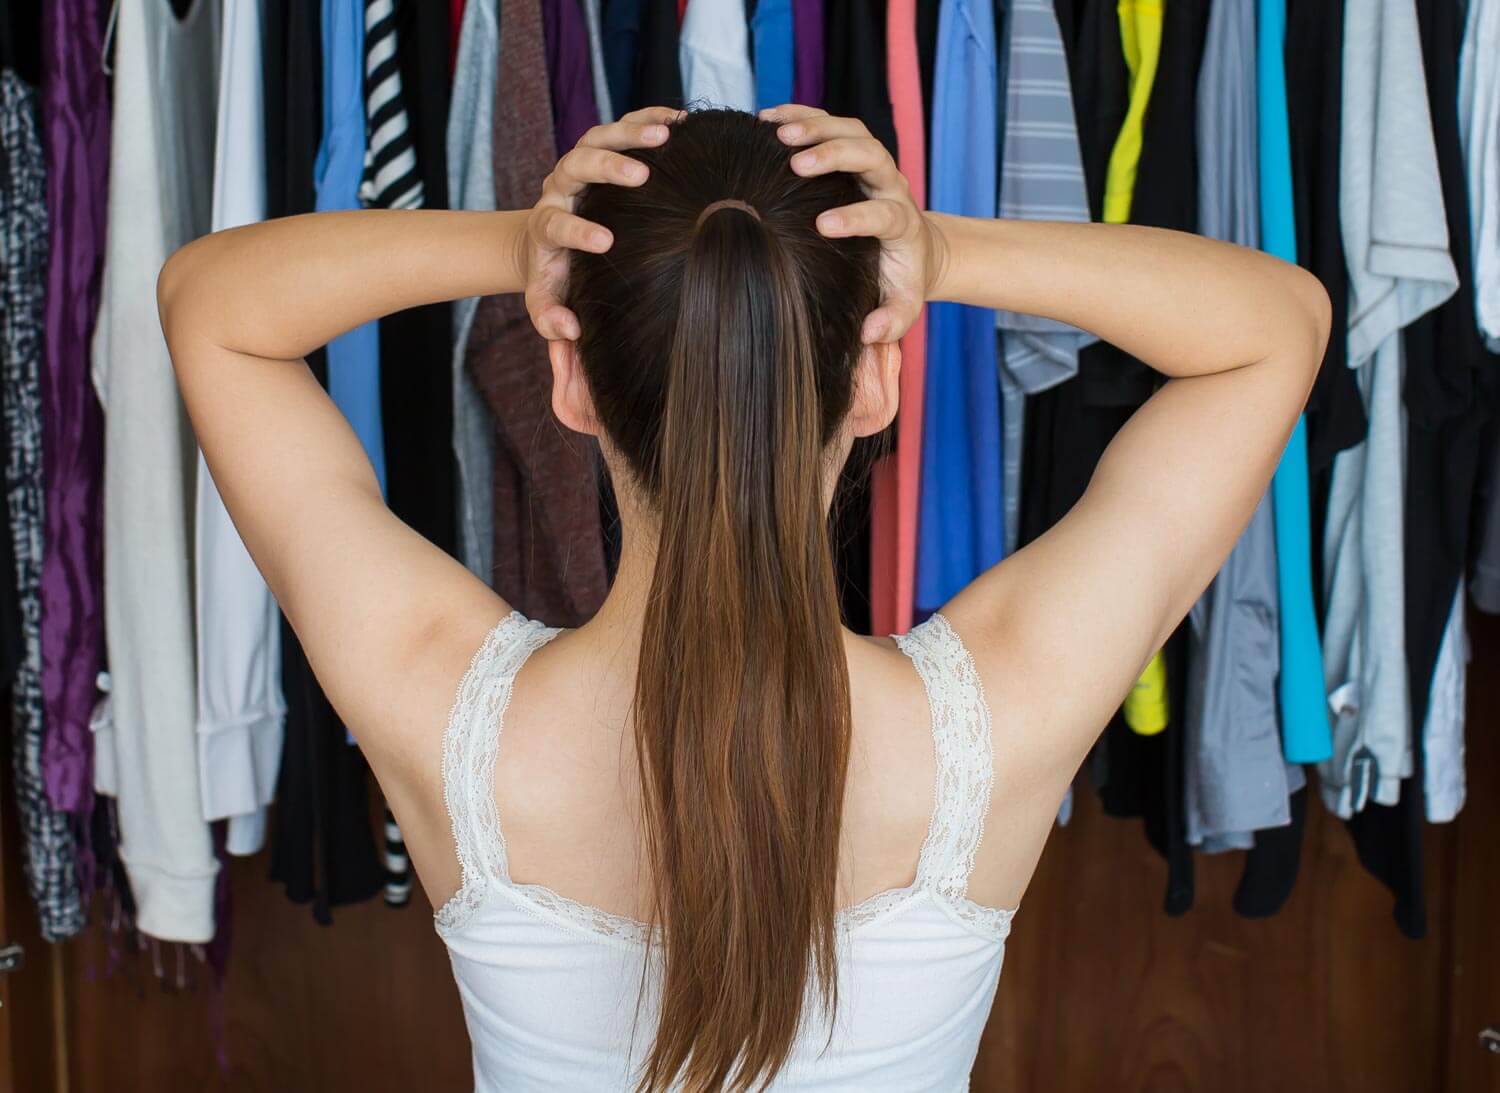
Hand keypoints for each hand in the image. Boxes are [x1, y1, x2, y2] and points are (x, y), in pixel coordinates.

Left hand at [520, 106, 684, 340]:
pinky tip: (681, 121)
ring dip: (632, 132)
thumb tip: (571, 330)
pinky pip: (623, 124)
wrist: (547, 240)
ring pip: (599, 136)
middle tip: (639, 175)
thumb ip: (551, 318)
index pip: (556, 223)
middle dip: (606, 167)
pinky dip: (649, 118)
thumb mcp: (546, 302)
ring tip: (668, 134)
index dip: (577, 231)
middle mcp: (560, 186)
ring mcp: (580, 161)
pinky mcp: (601, 147)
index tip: (605, 242)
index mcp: (546, 226)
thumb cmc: (555, 275)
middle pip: (577, 164)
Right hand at [760, 104, 942, 343]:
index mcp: (901, 223)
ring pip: (852, 130)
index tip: (823, 225)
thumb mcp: (903, 303)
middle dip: (834, 155)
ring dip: (815, 125)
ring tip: (775, 131)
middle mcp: (890, 184)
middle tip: (796, 163)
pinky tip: (767, 118)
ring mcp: (873, 163)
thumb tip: (869, 334)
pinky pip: (831, 121)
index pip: (884, 213)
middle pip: (871, 154)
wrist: (915, 244)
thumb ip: (892, 321)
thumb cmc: (901, 277)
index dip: (857, 216)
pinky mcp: (854, 148)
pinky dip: (802, 114)